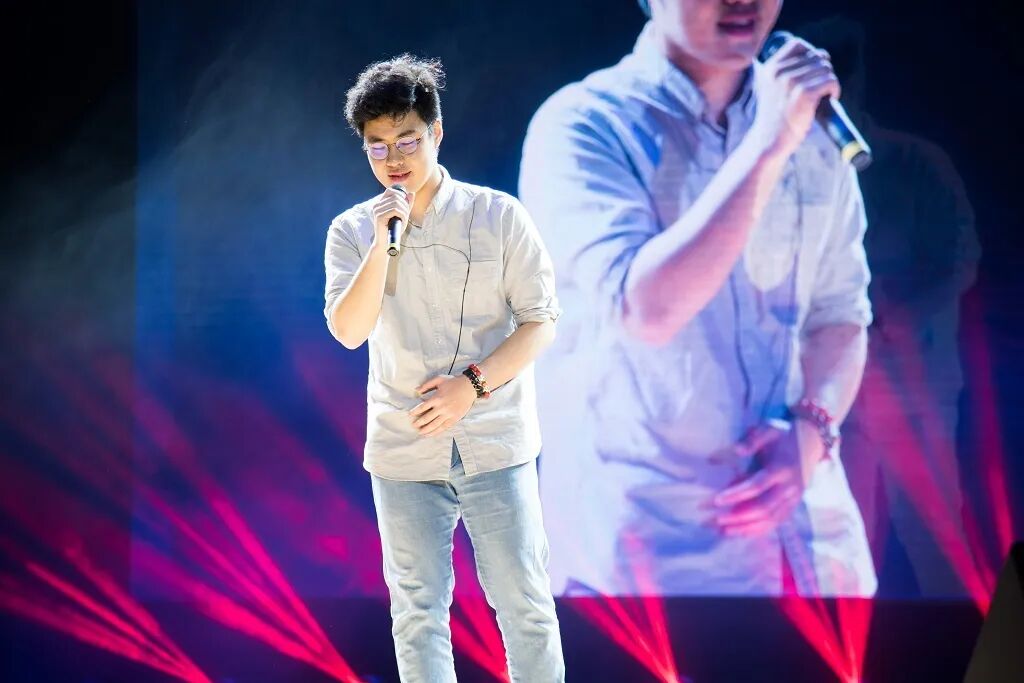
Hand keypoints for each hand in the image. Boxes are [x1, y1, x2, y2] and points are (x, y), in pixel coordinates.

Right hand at [370, 186, 414, 252]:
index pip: (391, 191)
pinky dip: (402, 215)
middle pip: (396, 196)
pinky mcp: (379, 217)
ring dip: (404, 211)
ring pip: (396, 203)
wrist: (385, 243)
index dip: (401, 195)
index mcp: (380, 203)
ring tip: (404, 219)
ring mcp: (377, 210)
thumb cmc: (394, 229)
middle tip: (406, 215)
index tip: (405, 205)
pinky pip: (395, 210)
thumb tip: (412, 193)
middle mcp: (377, 205)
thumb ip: (406, 204)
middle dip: (405, 205)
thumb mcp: (402, 215)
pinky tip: (402, 221)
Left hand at [409, 374, 476, 435]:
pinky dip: (436, 432)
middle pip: (427, 418)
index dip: (415, 412)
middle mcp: (441, 407)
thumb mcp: (439, 379)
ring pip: (434, 425)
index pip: (422, 407)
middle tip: (413, 426)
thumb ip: (426, 385)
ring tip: (420, 432)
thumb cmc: (454, 382)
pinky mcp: (455, 418)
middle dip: (419, 423)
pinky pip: (444, 427)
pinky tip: (431, 434)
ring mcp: (448, 414)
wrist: (469, 386)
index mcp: (436, 398)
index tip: (410, 415)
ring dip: (426, 430)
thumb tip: (416, 390)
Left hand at [711, 420, 824, 536]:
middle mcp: (789, 487)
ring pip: (770, 519)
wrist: (811, 443)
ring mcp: (793, 498)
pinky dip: (758, 530)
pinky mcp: (792, 505)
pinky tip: (740, 532)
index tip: (717, 500)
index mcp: (782, 468)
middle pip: (764, 507)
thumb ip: (752, 439)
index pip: (758, 486)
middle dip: (739, 516)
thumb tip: (737, 450)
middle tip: (716, 519)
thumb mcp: (768, 429)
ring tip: (723, 531)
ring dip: (746, 527)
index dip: (737, 494)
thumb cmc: (783, 435)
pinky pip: (776, 522)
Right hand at [753, 38, 839, 159]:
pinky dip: (834, 90)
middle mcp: (779, 72)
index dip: (811, 54)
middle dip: (823, 71)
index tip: (814, 70)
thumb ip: (786, 70)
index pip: (798, 45)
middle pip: (816, 56)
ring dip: (830, 81)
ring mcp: (791, 82)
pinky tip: (829, 99)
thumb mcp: (771, 87)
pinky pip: (830, 81)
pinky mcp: (804, 94)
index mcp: (770, 68)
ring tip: (824, 95)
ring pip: (825, 68)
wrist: (769, 140)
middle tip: (820, 88)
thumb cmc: (776, 116)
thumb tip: (821, 55)